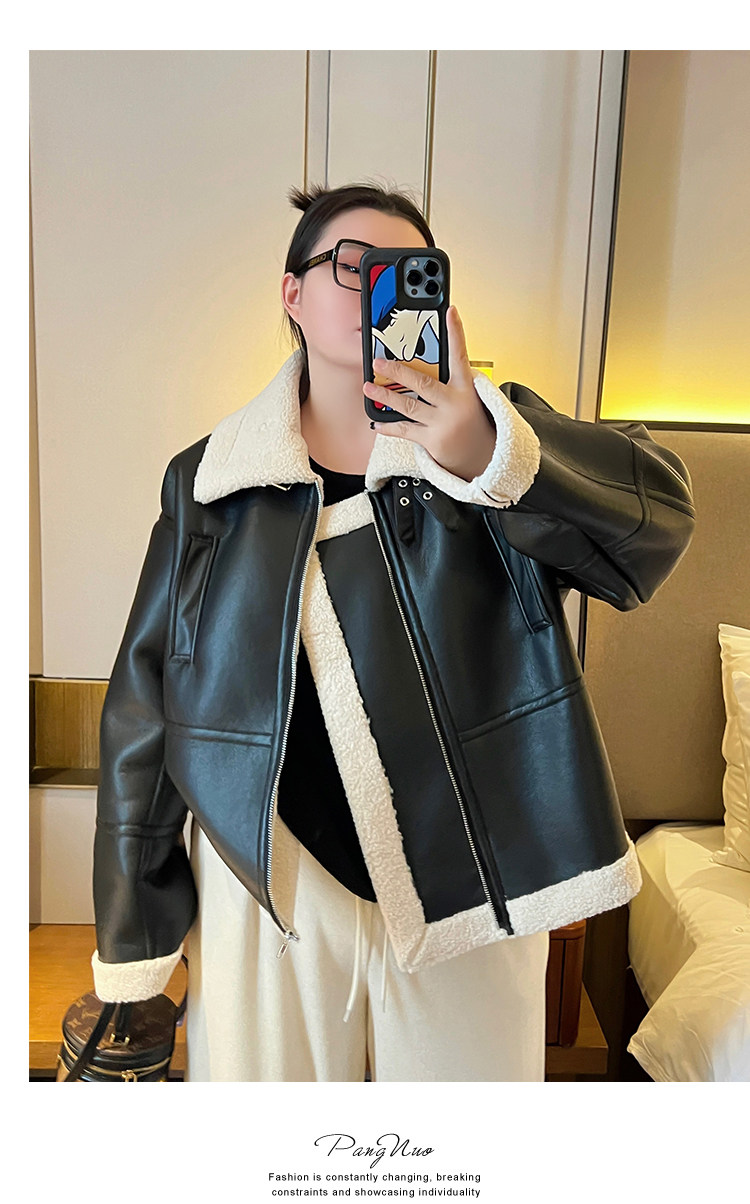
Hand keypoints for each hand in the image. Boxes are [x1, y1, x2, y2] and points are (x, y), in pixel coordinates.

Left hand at [363, 305, 496, 481]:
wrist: (482, 456)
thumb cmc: (470, 420)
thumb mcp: (466, 396)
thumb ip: (447, 380)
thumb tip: (420, 364)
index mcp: (465, 388)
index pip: (460, 354)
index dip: (456, 331)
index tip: (450, 311)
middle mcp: (454, 404)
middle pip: (423, 383)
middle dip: (398, 371)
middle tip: (378, 362)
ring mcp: (443, 423)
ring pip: (408, 406)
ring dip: (385, 396)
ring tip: (368, 387)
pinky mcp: (433, 441)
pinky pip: (405, 431)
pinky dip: (388, 426)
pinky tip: (376, 421)